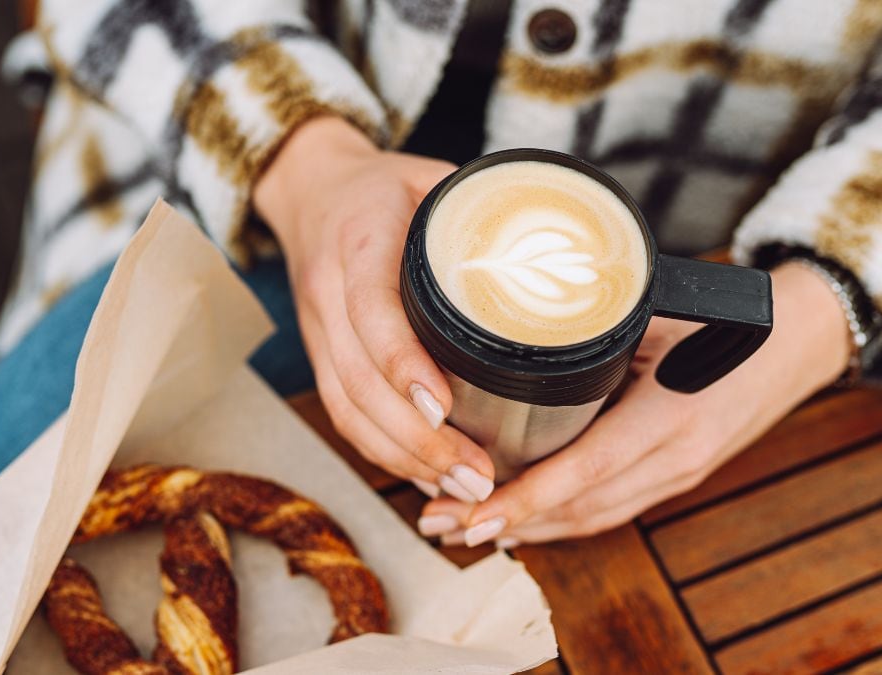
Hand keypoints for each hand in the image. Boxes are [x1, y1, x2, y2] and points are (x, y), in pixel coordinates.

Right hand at [254, 116, 496, 501]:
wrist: (312, 189)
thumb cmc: (387, 186)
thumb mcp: (437, 180)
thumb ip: (487, 216)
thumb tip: (568, 255)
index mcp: (360, 238)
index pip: (371, 310)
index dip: (403, 362)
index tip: (445, 405)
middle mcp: (328, 290)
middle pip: (358, 379)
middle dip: (416, 437)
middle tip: (477, 472)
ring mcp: (318, 329)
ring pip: (347, 408)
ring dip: (402, 457)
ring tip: (462, 487)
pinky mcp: (322, 357)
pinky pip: (343, 414)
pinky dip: (382, 452)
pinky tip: (426, 476)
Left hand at [417, 263, 852, 546]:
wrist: (797, 346)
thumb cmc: (731, 320)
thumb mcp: (667, 311)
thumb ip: (605, 318)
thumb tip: (523, 307)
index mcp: (672, 417)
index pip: (587, 470)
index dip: (526, 497)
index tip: (471, 511)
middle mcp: (675, 460)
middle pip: (578, 509)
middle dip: (504, 521)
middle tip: (436, 520)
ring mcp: (676, 476)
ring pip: (589, 519)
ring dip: (523, 528)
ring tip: (457, 527)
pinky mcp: (672, 478)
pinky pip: (606, 510)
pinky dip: (556, 520)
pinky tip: (514, 521)